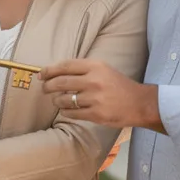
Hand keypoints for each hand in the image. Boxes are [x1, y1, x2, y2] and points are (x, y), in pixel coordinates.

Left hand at [40, 58, 161, 130]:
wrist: (139, 103)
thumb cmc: (118, 85)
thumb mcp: (103, 70)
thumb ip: (82, 70)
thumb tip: (55, 72)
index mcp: (95, 66)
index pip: (65, 66)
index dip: (50, 70)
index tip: (41, 74)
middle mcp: (94, 80)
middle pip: (61, 82)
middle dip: (48, 86)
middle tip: (45, 89)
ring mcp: (94, 98)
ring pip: (64, 99)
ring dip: (56, 101)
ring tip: (57, 101)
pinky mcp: (95, 114)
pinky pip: (71, 113)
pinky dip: (65, 112)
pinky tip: (66, 110)